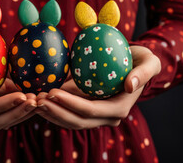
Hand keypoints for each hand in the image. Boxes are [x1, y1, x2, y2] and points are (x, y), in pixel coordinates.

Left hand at [35, 45, 160, 129]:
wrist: (138, 64)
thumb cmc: (144, 61)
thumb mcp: (150, 63)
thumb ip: (143, 73)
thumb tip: (131, 85)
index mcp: (120, 108)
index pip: (90, 110)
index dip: (70, 104)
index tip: (52, 92)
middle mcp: (108, 117)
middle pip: (77, 121)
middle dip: (55, 112)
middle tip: (36, 99)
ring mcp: (97, 115)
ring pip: (69, 121)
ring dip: (50, 113)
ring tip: (32, 99)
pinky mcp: (88, 109)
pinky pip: (68, 113)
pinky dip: (53, 107)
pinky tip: (38, 97)